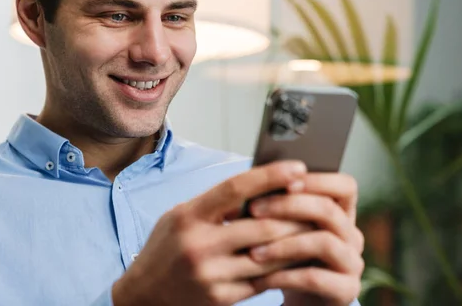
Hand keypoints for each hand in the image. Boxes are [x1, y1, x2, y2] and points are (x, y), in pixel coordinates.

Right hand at [112, 161, 313, 305]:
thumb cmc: (165, 248)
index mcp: (188, 217)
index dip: (270, 176)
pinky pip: (263, 281)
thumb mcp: (180, 216)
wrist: (144, 295)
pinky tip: (297, 257)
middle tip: (318, 202)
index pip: (234, 188)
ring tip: (316, 228)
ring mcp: (211, 275)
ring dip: (296, 241)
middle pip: (262, 225)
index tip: (298, 167)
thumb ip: (214, 204)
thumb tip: (258, 187)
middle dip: (295, 213)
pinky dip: (284, 267)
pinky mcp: (221, 298)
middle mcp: (199, 245)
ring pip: (269, 256)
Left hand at [247, 172, 364, 305]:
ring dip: (283, 244)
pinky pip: (315, 278)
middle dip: (287, 206)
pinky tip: (261, 278)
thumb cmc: (287, 257)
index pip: (344, 185)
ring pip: (324, 242)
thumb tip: (249, 189)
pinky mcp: (347, 291)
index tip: (284, 181)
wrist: (300, 300)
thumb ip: (278, 207)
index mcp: (341, 213)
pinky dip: (284, 276)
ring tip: (252, 251)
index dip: (317, 180)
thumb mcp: (285, 229)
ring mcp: (352, 263)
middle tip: (253, 209)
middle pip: (328, 209)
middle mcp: (352, 235)